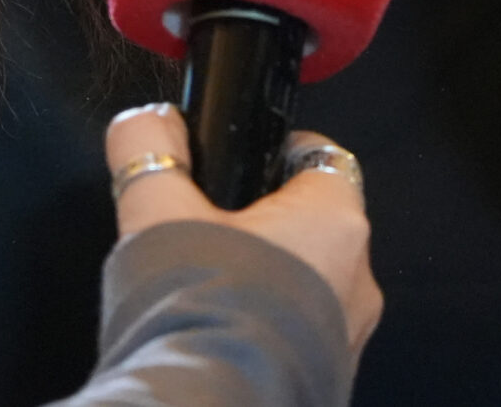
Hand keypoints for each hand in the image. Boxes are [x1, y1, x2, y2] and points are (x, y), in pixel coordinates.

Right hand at [106, 104, 382, 355]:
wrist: (204, 406)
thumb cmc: (198, 310)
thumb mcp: (157, 212)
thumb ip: (149, 152)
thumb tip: (143, 122)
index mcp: (333, 220)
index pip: (322, 159)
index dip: (282, 151)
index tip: (250, 156)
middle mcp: (358, 279)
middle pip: (317, 226)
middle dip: (269, 225)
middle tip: (213, 230)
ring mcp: (349, 338)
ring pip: (312, 287)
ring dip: (271, 282)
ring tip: (211, 288)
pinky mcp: (329, 381)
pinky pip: (302, 338)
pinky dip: (268, 330)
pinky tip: (221, 335)